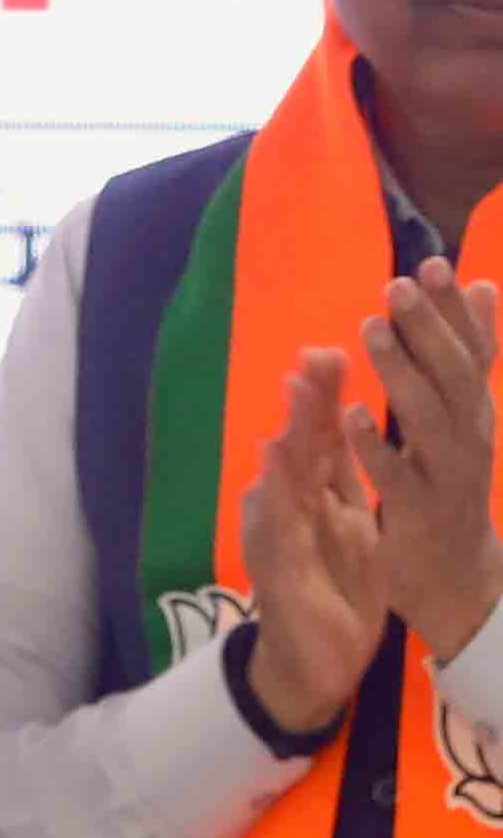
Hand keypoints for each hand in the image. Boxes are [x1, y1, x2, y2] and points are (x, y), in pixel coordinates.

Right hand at [240, 348, 387, 733]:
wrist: (315, 665)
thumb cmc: (336, 598)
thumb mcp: (353, 532)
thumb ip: (344, 486)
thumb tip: (340, 437)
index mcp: (322, 499)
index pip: (327, 439)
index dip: (329, 397)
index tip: (333, 352)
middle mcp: (295, 509)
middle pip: (304, 445)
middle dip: (310, 399)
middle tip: (315, 350)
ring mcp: (281, 535)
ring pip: (286, 475)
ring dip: (290, 429)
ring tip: (297, 387)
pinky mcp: (276, 567)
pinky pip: (276, 523)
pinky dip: (274, 489)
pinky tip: (273, 459)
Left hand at [346, 262, 502, 661]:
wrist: (459, 576)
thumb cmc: (452, 483)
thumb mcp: (465, 417)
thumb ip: (469, 357)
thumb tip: (484, 286)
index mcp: (477, 413)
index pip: (474, 353)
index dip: (456, 310)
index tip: (434, 262)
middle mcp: (473, 438)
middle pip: (456, 377)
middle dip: (429, 329)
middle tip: (399, 285)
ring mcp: (451, 476)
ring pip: (430, 419)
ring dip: (401, 372)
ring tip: (369, 328)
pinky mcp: (422, 513)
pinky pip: (399, 475)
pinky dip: (378, 444)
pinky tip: (352, 414)